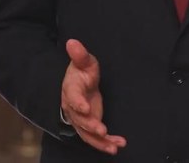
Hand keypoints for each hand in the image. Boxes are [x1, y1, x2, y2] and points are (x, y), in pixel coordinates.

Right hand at [61, 39, 126, 154]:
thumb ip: (79, 55)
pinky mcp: (90, 125)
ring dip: (100, 141)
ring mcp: (81, 119)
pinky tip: (118, 145)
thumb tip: (72, 42)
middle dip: (91, 126)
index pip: (72, 97)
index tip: (85, 108)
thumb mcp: (83, 61)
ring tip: (114, 146)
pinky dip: (106, 143)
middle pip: (80, 119)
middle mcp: (73, 108)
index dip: (78, 103)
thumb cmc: (81, 72)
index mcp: (71, 90)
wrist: (79, 84)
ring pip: (88, 133)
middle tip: (102, 130)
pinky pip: (96, 137)